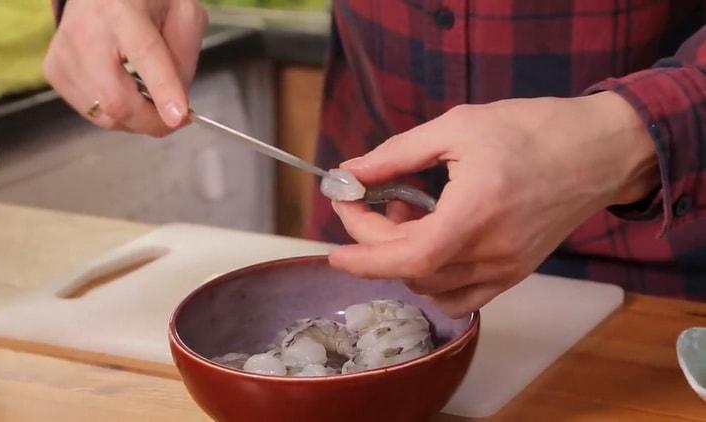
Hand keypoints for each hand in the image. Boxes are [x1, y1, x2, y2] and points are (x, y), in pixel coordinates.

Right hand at [43, 0, 206, 135]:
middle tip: (174, 116)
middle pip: (116, 99)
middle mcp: (86, 30)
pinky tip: (122, 86)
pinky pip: (93, 113)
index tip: (178, 117)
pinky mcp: (54, 72)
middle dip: (151, 120)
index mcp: (123, 10)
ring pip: (105, 114)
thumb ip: (185, 61)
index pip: (145, 54)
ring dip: (136, 116)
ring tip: (146, 90)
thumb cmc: (144, 3)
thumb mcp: (183, 17)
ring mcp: (64, 53)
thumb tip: (175, 108)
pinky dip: (116, 112)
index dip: (163, 90)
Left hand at [329, 92, 658, 317]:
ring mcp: (506, 270)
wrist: (598, 150)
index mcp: (476, 214)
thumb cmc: (532, 130)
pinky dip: (432, 279)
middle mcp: (491, 253)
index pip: (405, 257)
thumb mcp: (457, 127)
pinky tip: (429, 240)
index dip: (362, 253)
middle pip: (413, 270)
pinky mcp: (515, 273)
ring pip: (433, 288)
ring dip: (402, 258)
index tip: (336, 234)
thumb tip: (350, 173)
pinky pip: (461, 296)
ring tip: (404, 212)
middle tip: (363, 202)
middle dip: (374, 241)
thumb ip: (396, 155)